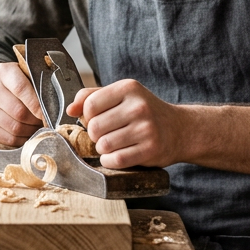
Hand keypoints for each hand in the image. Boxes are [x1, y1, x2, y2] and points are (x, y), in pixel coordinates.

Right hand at [0, 62, 43, 146]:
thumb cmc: (23, 84)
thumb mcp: (31, 77)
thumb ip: (42, 86)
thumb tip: (55, 108)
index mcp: (3, 72)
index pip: (20, 88)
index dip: (37, 104)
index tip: (49, 114)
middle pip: (18, 112)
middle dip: (36, 120)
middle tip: (47, 122)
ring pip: (15, 127)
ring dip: (31, 131)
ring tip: (38, 127)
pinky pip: (9, 139)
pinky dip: (22, 140)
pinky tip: (28, 133)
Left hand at [66, 79, 185, 168]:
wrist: (180, 129)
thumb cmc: (145, 112)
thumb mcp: (122, 96)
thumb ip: (93, 97)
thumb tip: (70, 109)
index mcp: (129, 88)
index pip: (90, 104)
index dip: (87, 116)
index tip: (96, 120)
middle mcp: (139, 107)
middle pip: (95, 127)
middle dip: (95, 135)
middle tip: (106, 134)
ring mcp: (146, 129)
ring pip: (104, 145)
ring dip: (103, 149)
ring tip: (113, 144)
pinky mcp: (150, 149)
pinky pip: (116, 160)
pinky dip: (110, 161)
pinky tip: (116, 156)